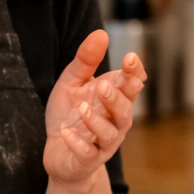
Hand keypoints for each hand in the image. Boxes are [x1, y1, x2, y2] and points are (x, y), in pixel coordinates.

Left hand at [43, 30, 145, 186]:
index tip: (130, 58)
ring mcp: (102, 143)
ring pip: (110, 134)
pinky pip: (87, 153)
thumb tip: (101, 33)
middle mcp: (114, 121)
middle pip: (125, 111)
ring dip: (97, 121)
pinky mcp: (87, 160)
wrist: (59, 154)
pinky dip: (78, 143)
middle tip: (103, 85)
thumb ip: (86, 61)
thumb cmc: (70, 115)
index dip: (134, 73)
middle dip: (117, 98)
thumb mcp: (72, 83)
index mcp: (114, 99)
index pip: (131, 86)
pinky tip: (67, 133)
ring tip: (82, 108)